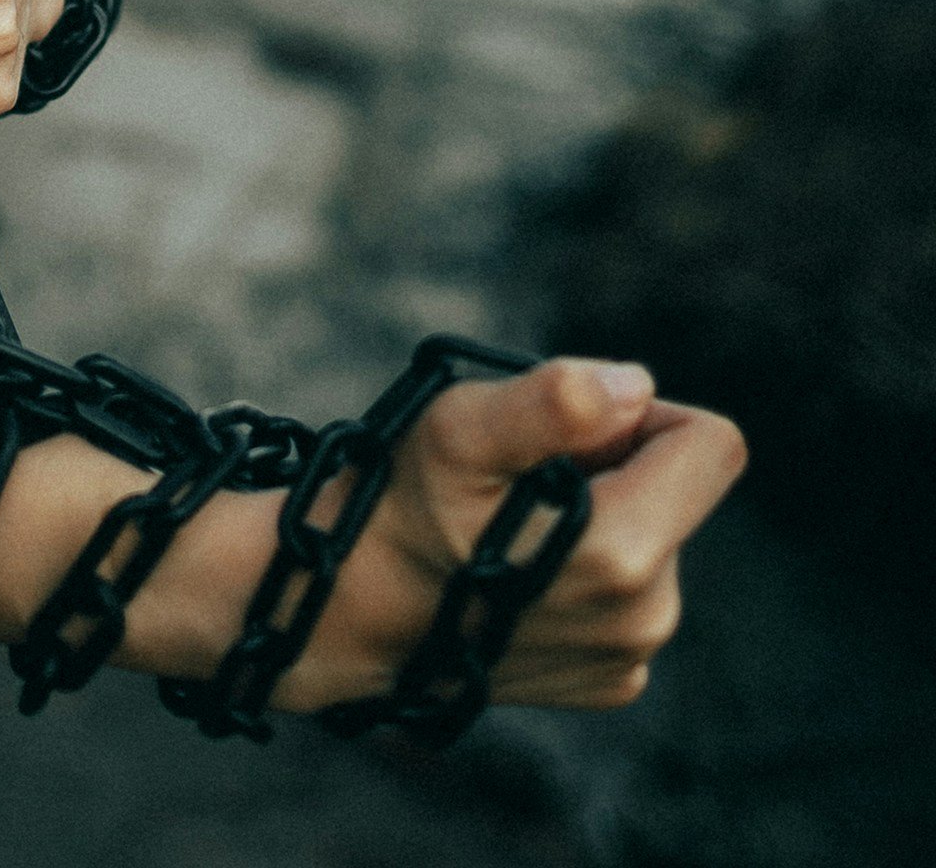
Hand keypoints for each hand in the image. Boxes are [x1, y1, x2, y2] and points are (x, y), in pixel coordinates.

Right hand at [270, 357, 745, 715]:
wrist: (354, 610)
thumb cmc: (402, 504)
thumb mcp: (461, 430)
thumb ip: (554, 401)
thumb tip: (635, 386)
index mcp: (627, 552)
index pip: (712, 445)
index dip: (641, 413)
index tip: (569, 431)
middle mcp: (648, 615)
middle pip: (676, 488)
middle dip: (612, 465)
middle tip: (519, 481)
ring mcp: (630, 656)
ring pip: (654, 534)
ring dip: (595, 514)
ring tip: (509, 529)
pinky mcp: (611, 680)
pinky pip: (631, 590)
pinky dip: (584, 568)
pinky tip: (515, 575)